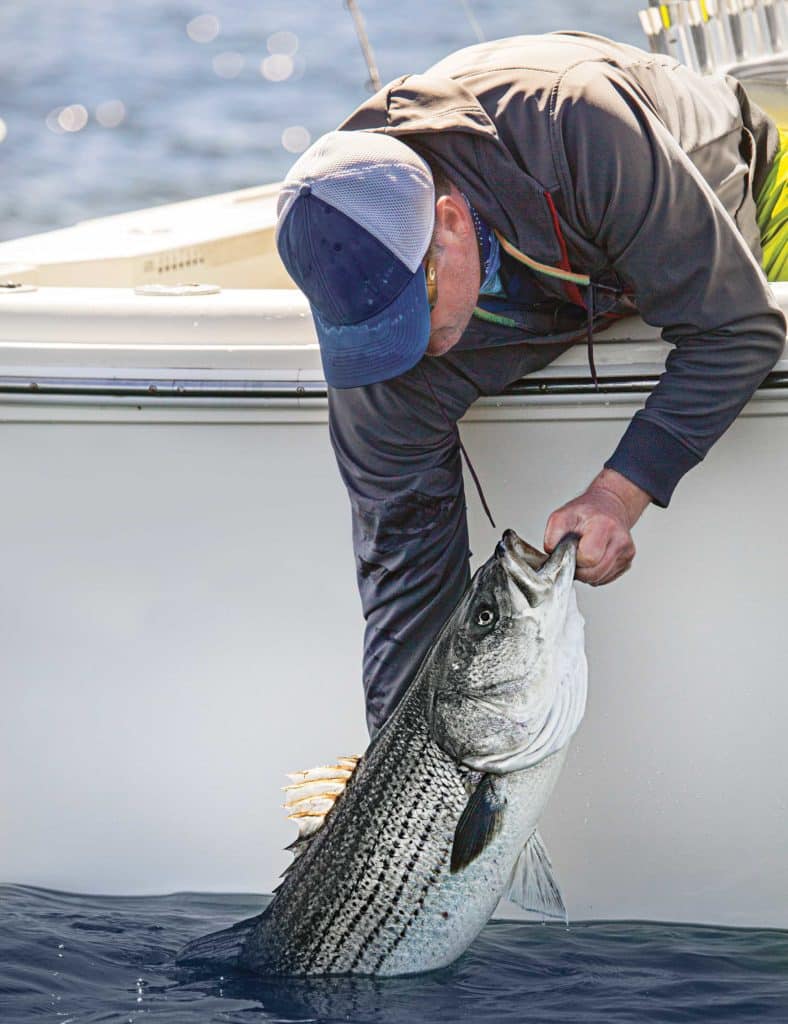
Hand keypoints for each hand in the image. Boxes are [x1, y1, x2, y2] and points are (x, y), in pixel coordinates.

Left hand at [544, 469, 650, 585]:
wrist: (609, 506)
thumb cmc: (586, 512)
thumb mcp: (562, 515)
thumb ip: (552, 535)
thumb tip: (552, 554)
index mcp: (604, 525)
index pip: (589, 558)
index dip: (575, 558)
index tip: (572, 548)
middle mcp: (620, 539)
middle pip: (594, 573)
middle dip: (579, 569)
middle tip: (575, 554)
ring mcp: (626, 552)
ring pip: (599, 579)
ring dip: (586, 573)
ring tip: (583, 554)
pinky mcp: (628, 562)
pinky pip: (605, 579)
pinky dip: (594, 573)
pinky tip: (593, 558)